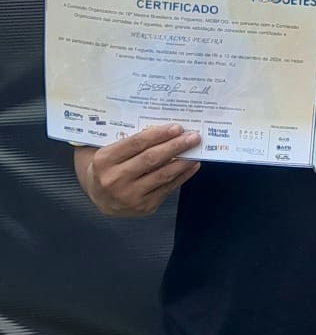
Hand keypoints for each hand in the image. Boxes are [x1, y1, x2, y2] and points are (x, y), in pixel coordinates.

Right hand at [78, 124, 201, 216]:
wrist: (100, 198)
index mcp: (104, 160)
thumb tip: (164, 130)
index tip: (177, 128)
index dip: (158, 135)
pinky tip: (192, 166)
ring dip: (183, 161)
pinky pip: (168, 188)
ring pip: (162, 175)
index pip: (136, 143)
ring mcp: (130, 195)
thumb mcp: (110, 152)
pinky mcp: (144, 206)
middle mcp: (115, 179)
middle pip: (151, 159)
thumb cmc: (108, 169)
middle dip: (175, 146)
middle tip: (193, 137)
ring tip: (196, 150)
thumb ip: (130, 142)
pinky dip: (183, 176)